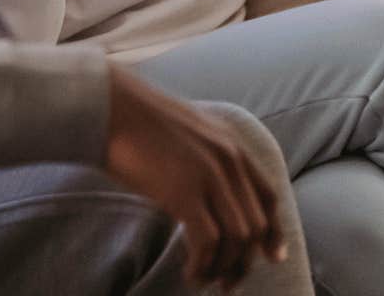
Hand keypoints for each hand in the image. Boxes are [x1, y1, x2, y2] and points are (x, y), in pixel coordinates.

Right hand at [103, 67, 288, 288]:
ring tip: (204, 280)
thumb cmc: (135, 119)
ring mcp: (210, 175)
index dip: (274, 232)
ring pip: (237, 239)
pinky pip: (208, 243)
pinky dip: (203, 265)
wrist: (109, 106)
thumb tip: (206, 193)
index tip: (271, 257)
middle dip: (244, 261)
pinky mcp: (185, 193)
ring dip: (223, 267)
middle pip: (255, 225)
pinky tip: (190, 273)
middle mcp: (230, 159)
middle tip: (228, 283)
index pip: (269, 196)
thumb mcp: (187, 131)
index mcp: (233, 143)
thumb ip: (205, 156)